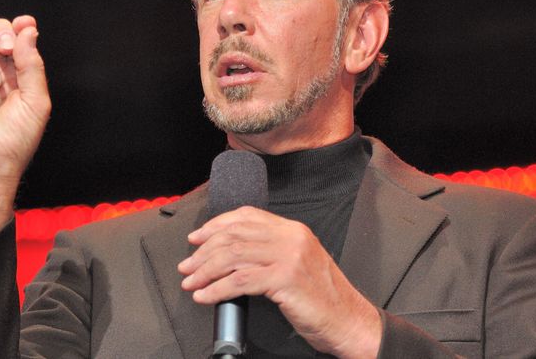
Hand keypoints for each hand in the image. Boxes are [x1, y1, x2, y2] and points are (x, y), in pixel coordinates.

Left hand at [178, 206, 381, 357]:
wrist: (348, 320)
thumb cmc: (321, 298)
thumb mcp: (297, 264)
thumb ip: (269, 252)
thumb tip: (228, 255)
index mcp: (292, 230)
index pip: (246, 216)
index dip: (216, 225)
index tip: (197, 238)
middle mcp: (290, 237)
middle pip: (235, 235)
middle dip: (204, 251)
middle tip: (187, 266)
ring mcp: (289, 256)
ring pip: (233, 256)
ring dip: (205, 270)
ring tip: (190, 282)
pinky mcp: (285, 278)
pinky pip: (239, 280)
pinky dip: (216, 289)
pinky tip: (205, 296)